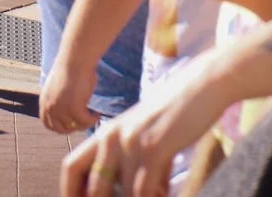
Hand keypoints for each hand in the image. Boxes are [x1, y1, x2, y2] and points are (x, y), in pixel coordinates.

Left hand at [39, 52, 101, 134]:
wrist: (76, 58)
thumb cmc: (72, 69)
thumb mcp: (60, 88)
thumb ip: (60, 102)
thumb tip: (71, 116)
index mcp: (44, 101)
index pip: (48, 124)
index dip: (61, 127)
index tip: (73, 124)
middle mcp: (50, 106)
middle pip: (61, 129)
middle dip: (74, 127)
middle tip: (85, 121)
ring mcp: (61, 108)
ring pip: (76, 126)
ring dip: (86, 123)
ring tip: (93, 115)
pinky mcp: (74, 108)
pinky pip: (86, 121)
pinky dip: (93, 120)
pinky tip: (97, 113)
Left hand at [65, 59, 226, 196]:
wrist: (202, 84)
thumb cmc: (176, 112)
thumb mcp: (146, 136)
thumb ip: (135, 163)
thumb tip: (142, 193)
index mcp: (106, 133)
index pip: (71, 167)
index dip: (69, 192)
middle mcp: (111, 137)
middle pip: (92, 188)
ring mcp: (131, 142)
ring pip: (122, 195)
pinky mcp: (153, 147)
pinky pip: (143, 191)